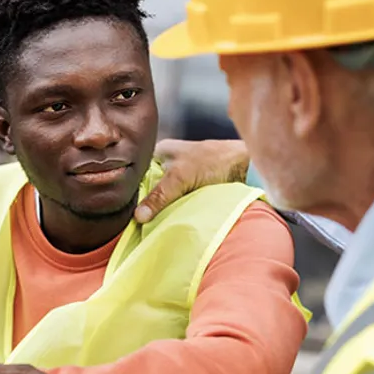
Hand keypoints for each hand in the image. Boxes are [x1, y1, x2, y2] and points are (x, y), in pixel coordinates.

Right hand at [135, 139, 250, 223]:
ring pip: (164, 194)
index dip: (132, 189)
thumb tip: (138, 216)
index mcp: (160, 152)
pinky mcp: (193, 188)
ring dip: (161, 206)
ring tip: (150, 222)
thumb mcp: (180, 178)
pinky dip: (174, 209)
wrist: (246, 165)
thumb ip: (159, 196)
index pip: (138, 172)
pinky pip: (177, 201)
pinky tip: (167, 219)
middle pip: (150, 185)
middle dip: (146, 200)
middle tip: (137, 217)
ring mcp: (181, 176)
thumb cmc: (212, 161)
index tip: (126, 206)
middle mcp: (168, 162)